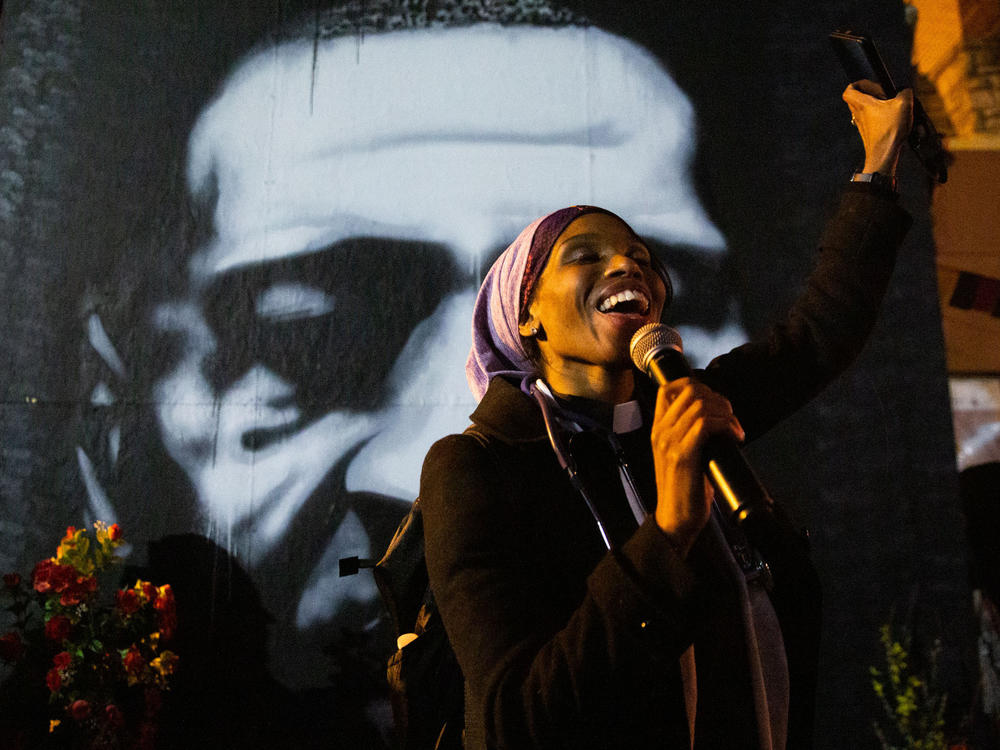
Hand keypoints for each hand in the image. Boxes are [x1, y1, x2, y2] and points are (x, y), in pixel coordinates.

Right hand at [650, 378, 743, 556]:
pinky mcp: (683, 456)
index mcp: (658, 429)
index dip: (696, 385)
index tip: (715, 402)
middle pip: (689, 391)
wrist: (675, 520)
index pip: (668, 388)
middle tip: (730, 418)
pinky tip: (735, 437)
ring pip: (701, 405)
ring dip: (726, 413)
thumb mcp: (681, 455)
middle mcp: (660, 432)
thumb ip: (689, 435)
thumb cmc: (684, 490)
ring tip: (735, 430)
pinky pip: (706, 424)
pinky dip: (726, 425)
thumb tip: (717, 417)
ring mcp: (670, 443)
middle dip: (718, 399)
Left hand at [842, 81, 912, 175]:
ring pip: (865, 110)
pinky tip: (895, 120)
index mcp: (862, 104)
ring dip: (878, 106)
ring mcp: (862, 125)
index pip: (849, 90)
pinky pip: (871, 120)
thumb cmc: (890, 130)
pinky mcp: (868, 133)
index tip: (873, 85)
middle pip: (858, 98)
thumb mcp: (904, 103)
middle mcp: (858, 114)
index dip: (859, 84)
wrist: (884, 154)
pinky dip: (881, 117)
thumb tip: (904, 91)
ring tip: (892, 108)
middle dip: (871, 93)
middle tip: (885, 95)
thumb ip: (905, 91)